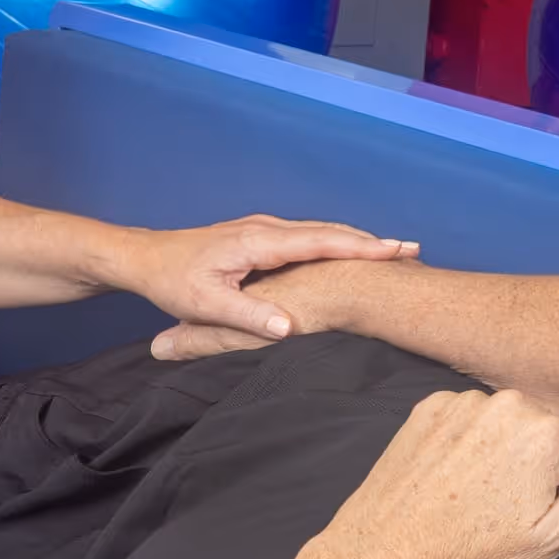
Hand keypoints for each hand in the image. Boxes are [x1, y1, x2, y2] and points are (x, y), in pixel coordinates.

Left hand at [121, 215, 418, 360]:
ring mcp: (266, 230)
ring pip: (322, 232)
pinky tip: (354, 254)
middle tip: (413, 251)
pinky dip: (338, 243)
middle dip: (371, 241)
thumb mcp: (206, 304)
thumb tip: (286, 329)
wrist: (145, 257)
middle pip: (329, 232)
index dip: (359, 247)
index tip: (394, 252)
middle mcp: (267, 229)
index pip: (319, 241)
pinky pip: (310, 238)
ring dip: (358, 241)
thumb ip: (247, 317)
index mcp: (258, 242)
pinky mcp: (263, 237)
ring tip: (396, 253)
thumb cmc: (173, 280)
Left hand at [326, 388, 558, 558]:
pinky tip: (450, 474)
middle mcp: (510, 403)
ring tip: (474, 489)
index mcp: (548, 432)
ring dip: (502, 444)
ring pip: (509, 417)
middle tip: (506, 500)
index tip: (544, 502)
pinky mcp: (430, 405)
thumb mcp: (551, 536)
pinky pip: (469, 414)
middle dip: (540, 456)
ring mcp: (466, 400)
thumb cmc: (472, 552)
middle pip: (550, 424)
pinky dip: (467, 438)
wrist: (387, 552)